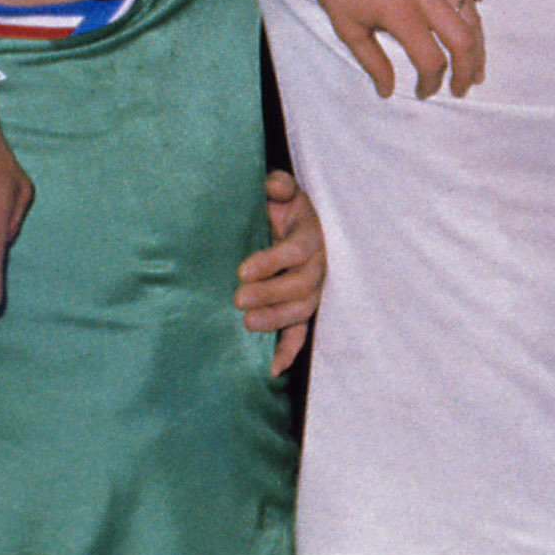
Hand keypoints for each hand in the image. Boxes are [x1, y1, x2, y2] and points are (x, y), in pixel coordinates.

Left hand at [234, 171, 324, 373]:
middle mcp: (316, 267)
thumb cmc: (279, 209)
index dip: (271, 262)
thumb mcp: (280, 192)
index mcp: (309, 237)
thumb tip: (273, 185)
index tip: (242, 270)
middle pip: (300, 285)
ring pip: (301, 310)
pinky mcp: (302, 310)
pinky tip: (272, 369)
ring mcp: (311, 291)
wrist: (288, 225)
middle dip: (270, 294)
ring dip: (276, 320)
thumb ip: (278, 186)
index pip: (295, 251)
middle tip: (238, 299)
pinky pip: (300, 333)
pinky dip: (288, 351)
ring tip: (247, 324)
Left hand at [296, 0, 483, 97]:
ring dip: (477, 46)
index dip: (430, 83)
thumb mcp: (348, 27)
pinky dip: (470, 16)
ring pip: (471, 17)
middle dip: (467, 70)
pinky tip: (468, 29)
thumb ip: (372, 62)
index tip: (422, 91)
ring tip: (475, 65)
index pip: (431, 61)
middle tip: (462, 87)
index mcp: (401, 13)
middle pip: (464, 41)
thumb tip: (386, 89)